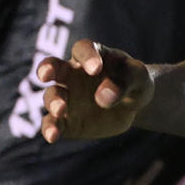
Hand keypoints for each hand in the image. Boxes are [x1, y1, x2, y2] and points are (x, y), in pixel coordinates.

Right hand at [38, 38, 153, 142]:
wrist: (134, 105)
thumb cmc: (135, 82)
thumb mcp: (139, 77)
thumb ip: (125, 81)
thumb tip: (103, 97)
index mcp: (92, 56)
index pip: (83, 49)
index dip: (86, 56)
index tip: (95, 69)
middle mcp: (72, 74)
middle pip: (53, 66)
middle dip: (47, 69)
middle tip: (46, 75)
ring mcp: (67, 97)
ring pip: (51, 96)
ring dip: (53, 102)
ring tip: (60, 110)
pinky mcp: (66, 120)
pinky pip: (52, 123)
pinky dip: (49, 129)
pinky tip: (53, 136)